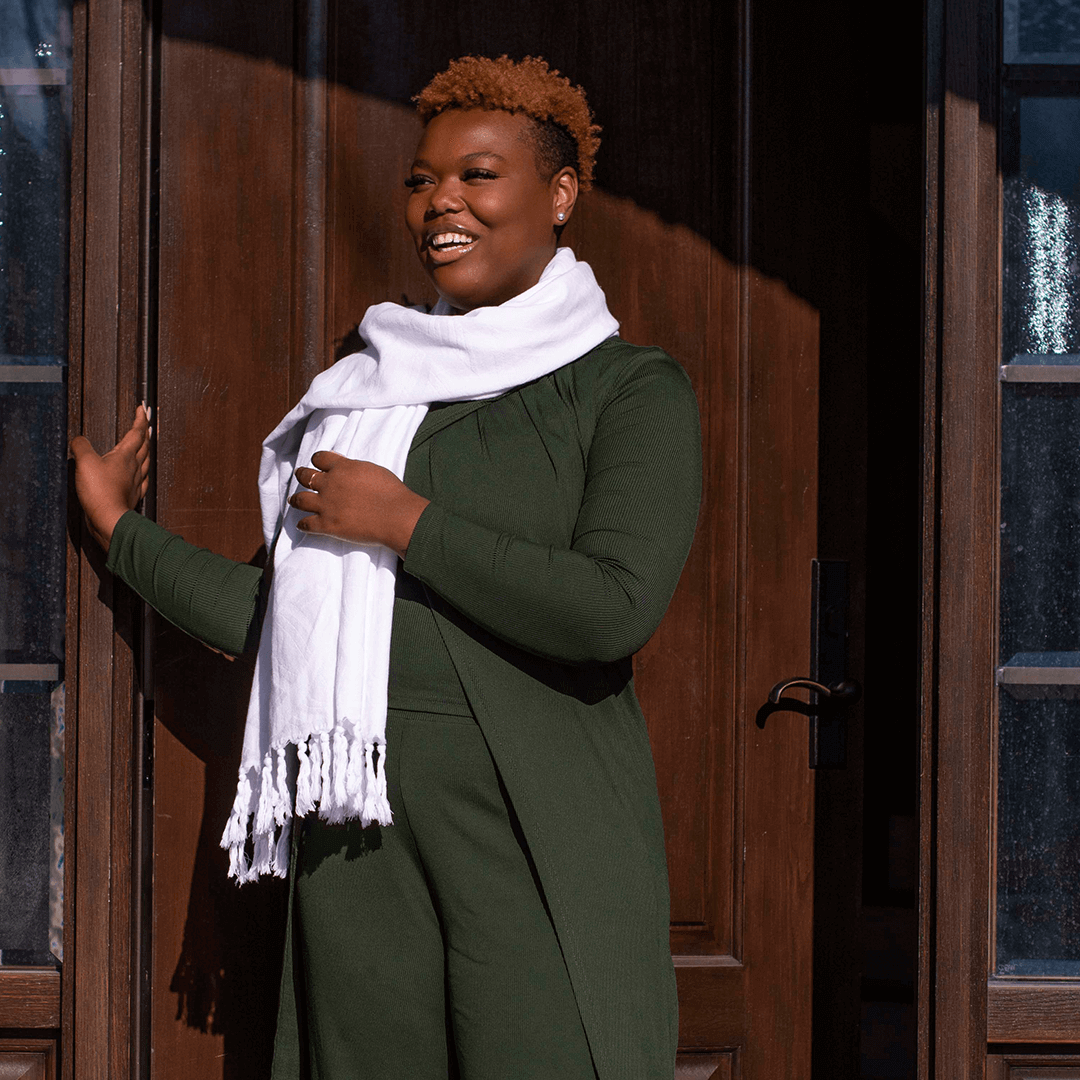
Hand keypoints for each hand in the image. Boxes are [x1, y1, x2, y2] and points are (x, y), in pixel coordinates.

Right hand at [70, 405, 150, 552]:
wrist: (109, 519)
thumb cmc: (100, 492)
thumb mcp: (85, 462)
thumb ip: (81, 446)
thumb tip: (78, 439)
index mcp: (126, 455)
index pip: (137, 432)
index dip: (141, 418)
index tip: (144, 408)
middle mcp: (134, 466)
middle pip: (144, 444)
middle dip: (145, 430)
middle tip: (147, 420)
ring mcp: (135, 481)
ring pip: (145, 460)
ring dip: (146, 448)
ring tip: (146, 442)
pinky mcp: (132, 494)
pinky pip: (142, 478)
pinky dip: (142, 470)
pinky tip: (141, 473)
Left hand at [290, 450, 429, 559]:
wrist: (395, 516)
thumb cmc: (391, 492)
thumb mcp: (372, 470)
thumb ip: (355, 468)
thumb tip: (347, 468)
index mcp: (342, 468)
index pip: (319, 458)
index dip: (317, 461)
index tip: (318, 464)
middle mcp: (329, 484)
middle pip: (305, 476)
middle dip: (302, 476)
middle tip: (302, 477)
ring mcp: (325, 505)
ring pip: (299, 499)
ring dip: (295, 499)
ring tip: (294, 500)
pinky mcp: (327, 525)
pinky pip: (306, 524)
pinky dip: (302, 524)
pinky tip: (301, 525)